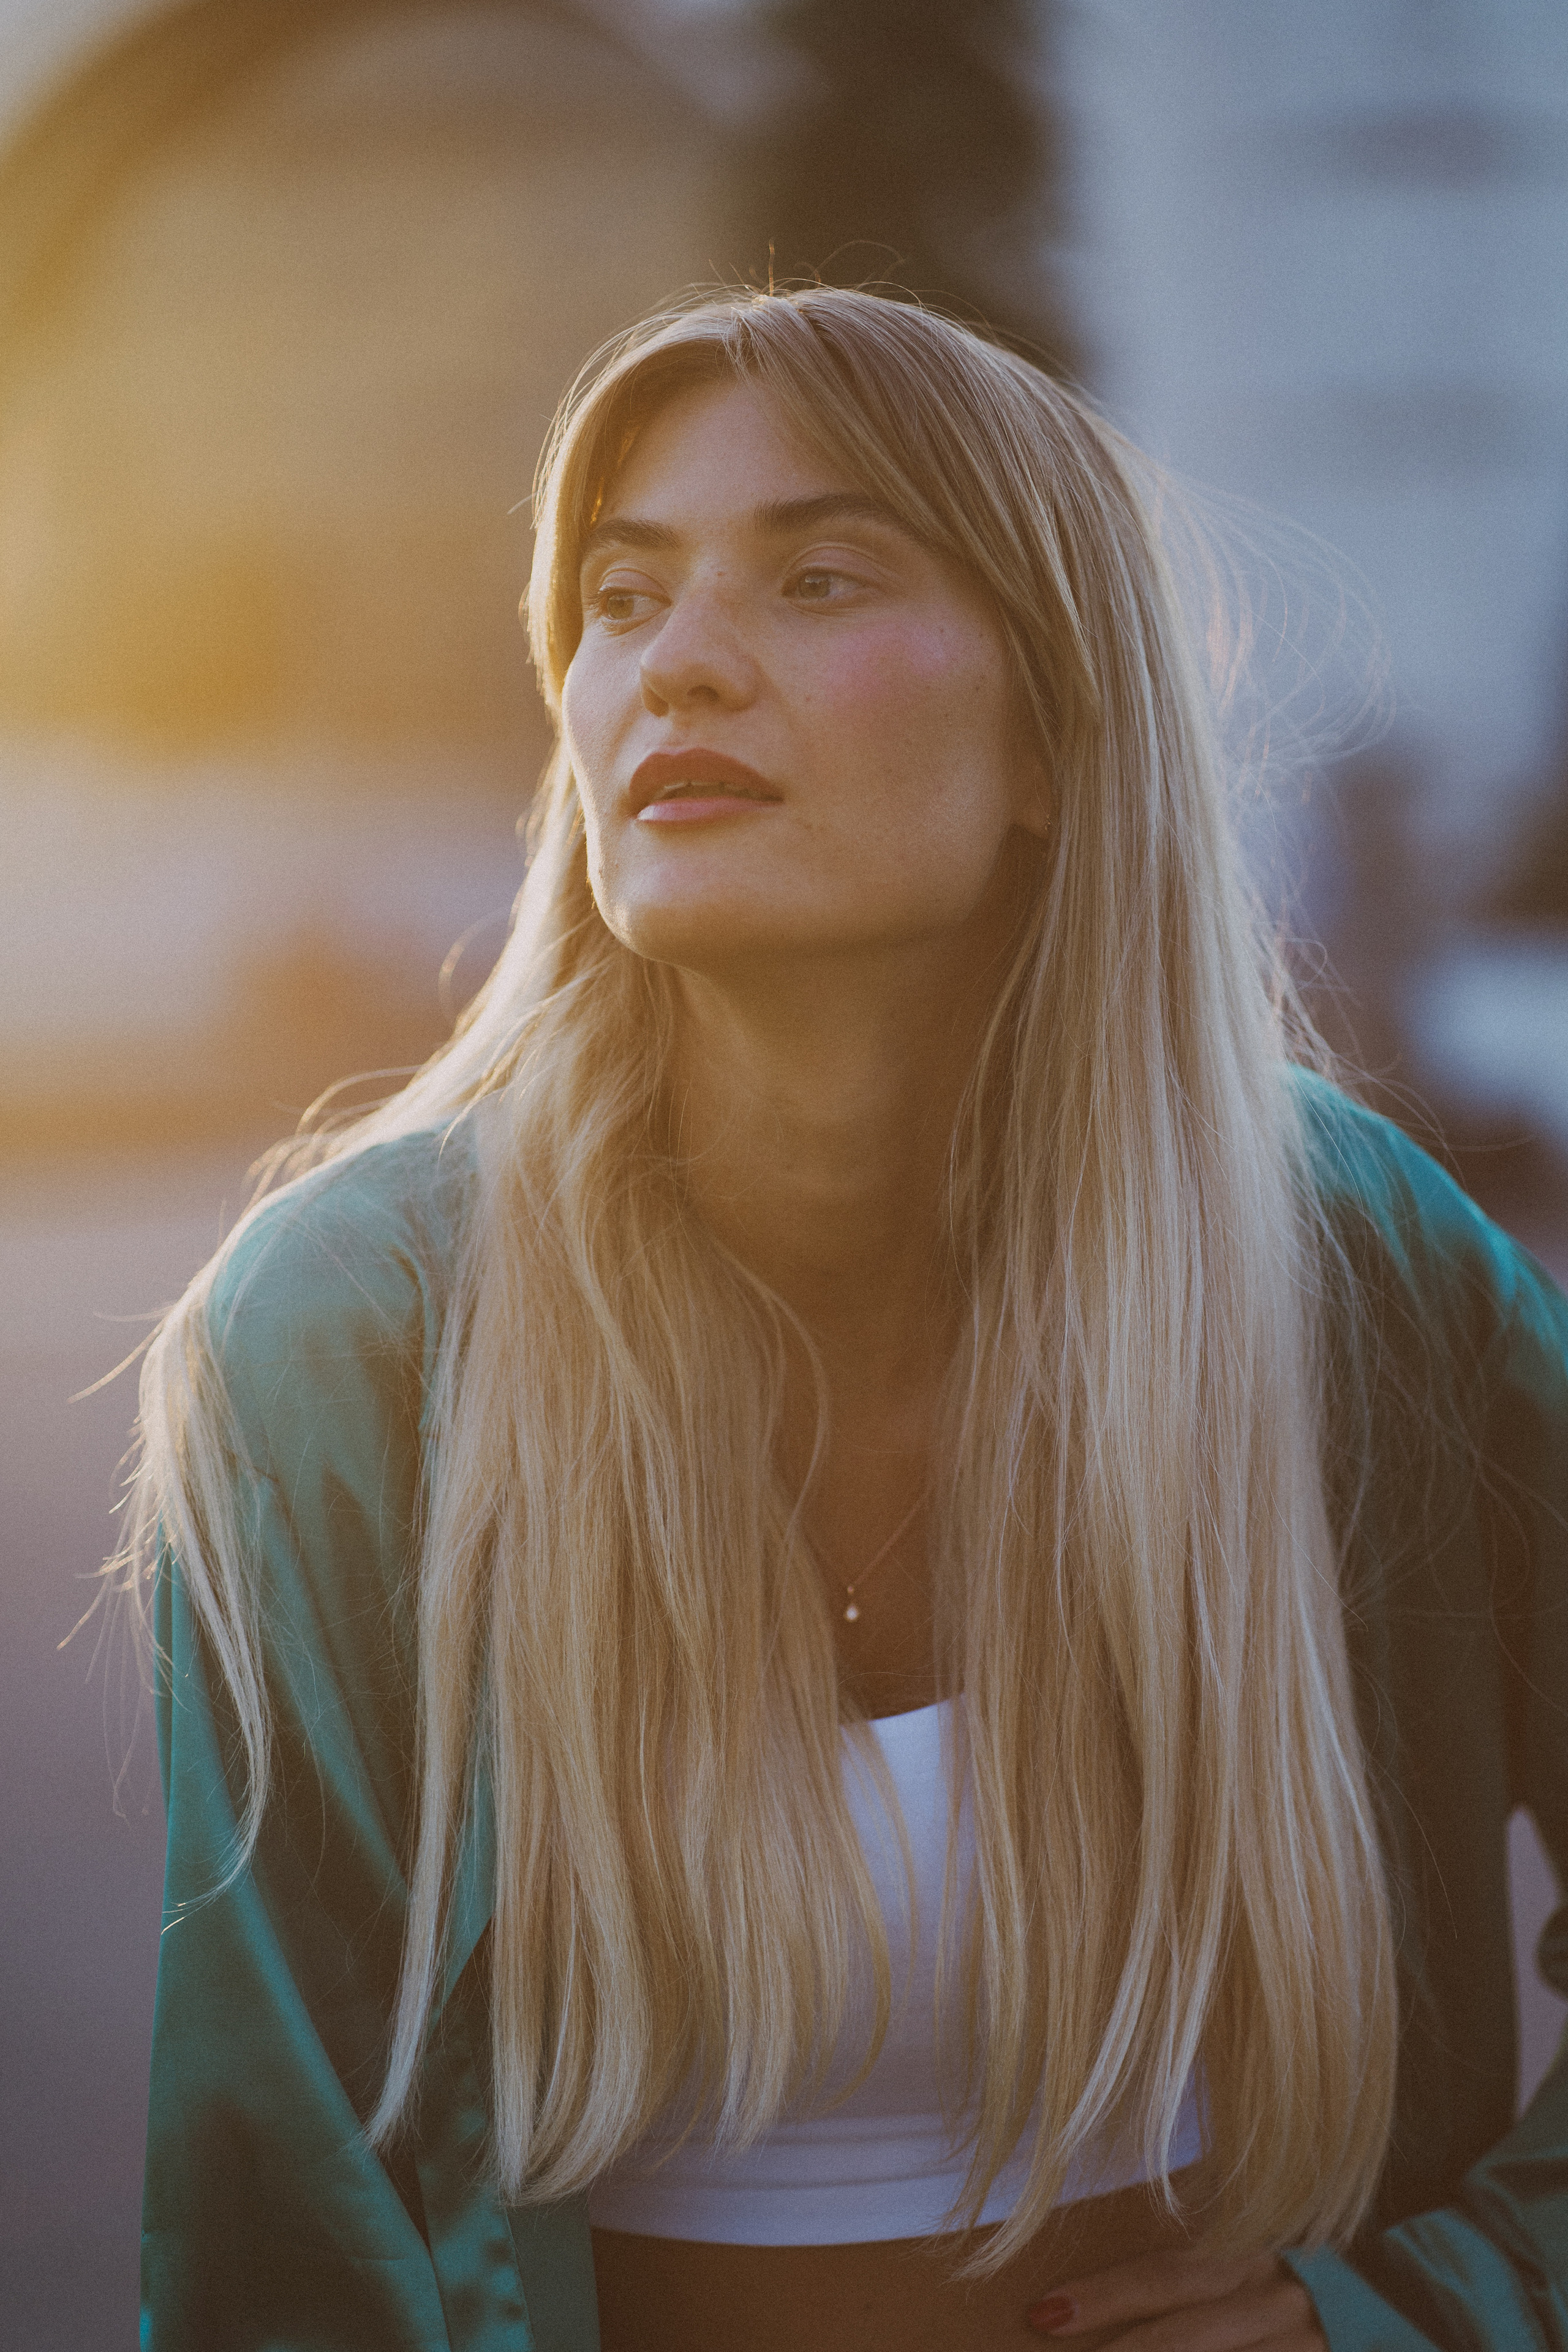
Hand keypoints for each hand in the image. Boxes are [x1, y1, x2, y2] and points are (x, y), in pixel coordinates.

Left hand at [1026, 2248, 1325, 2348]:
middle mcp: (1274, 2300)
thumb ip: (1183, 2281)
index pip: (1158, 2277)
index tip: (1044, 2313)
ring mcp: (1297, 2347)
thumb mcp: (1236, 2274)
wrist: (1357, 2321)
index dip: (1098, 2297)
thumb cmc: (1273, 2299)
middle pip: (1173, 2337)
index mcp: (1246, 2256)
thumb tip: (1086, 2304)